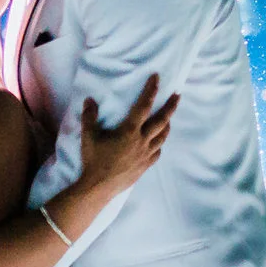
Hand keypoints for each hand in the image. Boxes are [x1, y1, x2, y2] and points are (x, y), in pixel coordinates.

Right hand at [77, 74, 179, 196]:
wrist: (99, 187)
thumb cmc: (93, 160)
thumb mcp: (88, 136)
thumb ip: (89, 116)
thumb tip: (89, 100)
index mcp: (129, 131)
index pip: (144, 106)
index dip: (151, 90)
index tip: (157, 78)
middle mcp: (142, 141)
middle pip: (162, 120)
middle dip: (170, 106)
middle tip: (177, 95)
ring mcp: (146, 155)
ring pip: (162, 136)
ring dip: (167, 125)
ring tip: (168, 119)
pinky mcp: (145, 166)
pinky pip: (157, 152)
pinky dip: (159, 144)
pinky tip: (157, 143)